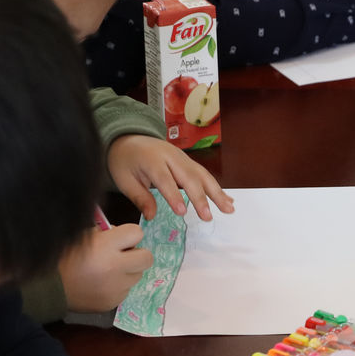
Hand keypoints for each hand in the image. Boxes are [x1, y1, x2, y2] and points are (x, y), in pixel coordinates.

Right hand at [58, 224, 149, 312]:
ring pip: (137, 275)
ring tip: (107, 271)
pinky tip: (101, 283)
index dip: (129, 235)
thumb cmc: (65, 257)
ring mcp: (116, 287)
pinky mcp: (113, 302)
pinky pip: (126, 290)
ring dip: (127, 271)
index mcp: (106, 246)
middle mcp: (115, 267)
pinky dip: (118, 286)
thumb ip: (106, 233)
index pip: (137, 233)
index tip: (121, 239)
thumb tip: (124, 235)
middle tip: (123, 256)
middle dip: (137, 254)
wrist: (50, 286)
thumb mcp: (83, 236)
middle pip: (147, 258)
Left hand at [107, 135, 233, 221]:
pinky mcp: (189, 162)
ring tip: (229, 209)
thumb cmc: (125, 162)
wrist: (130, 139)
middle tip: (208, 217)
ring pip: (202, 175)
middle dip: (200, 198)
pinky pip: (204, 175)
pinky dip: (217, 188)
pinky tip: (228, 201)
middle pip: (189, 177)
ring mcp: (183, 158)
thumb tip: (151, 217)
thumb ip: (140, 198)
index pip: (165, 179)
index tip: (182, 213)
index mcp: (152, 160)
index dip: (174, 196)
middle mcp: (171, 157)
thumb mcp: (125, 180)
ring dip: (217, 193)